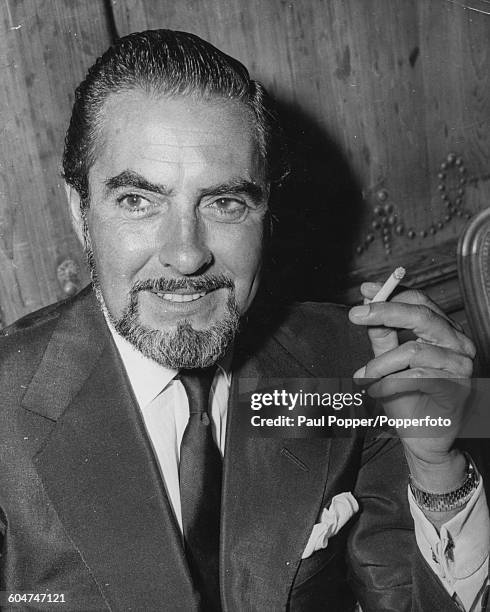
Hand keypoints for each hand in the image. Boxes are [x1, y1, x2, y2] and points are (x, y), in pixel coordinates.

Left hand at [348, 283, 475, 492]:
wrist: (422, 438)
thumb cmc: (406, 397)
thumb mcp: (388, 361)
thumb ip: (382, 334)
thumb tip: (367, 301)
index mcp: (443, 332)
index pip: (420, 302)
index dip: (390, 294)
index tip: (364, 291)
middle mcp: (457, 344)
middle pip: (421, 316)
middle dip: (384, 312)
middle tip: (355, 315)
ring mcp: (461, 366)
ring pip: (413, 350)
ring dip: (380, 364)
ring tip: (364, 378)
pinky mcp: (457, 389)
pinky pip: (417, 378)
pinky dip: (389, 384)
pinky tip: (377, 392)